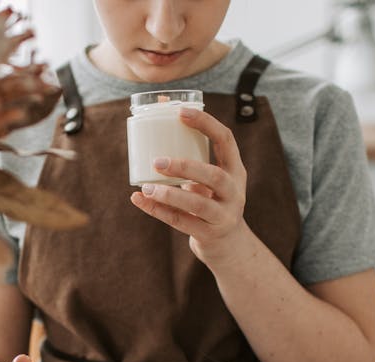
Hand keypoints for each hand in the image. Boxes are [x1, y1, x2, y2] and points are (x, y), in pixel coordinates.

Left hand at [130, 107, 252, 267]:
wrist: (228, 245)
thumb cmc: (211, 200)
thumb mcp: (209, 178)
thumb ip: (190, 153)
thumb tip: (158, 104)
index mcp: (235, 170)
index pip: (226, 140)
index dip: (205, 124)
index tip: (180, 112)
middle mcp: (234, 191)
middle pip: (214, 176)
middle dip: (185, 167)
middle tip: (157, 161)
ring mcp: (224, 215)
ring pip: (198, 204)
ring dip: (169, 195)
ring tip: (146, 188)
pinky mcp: (210, 235)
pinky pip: (182, 223)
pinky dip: (158, 212)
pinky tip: (140, 201)